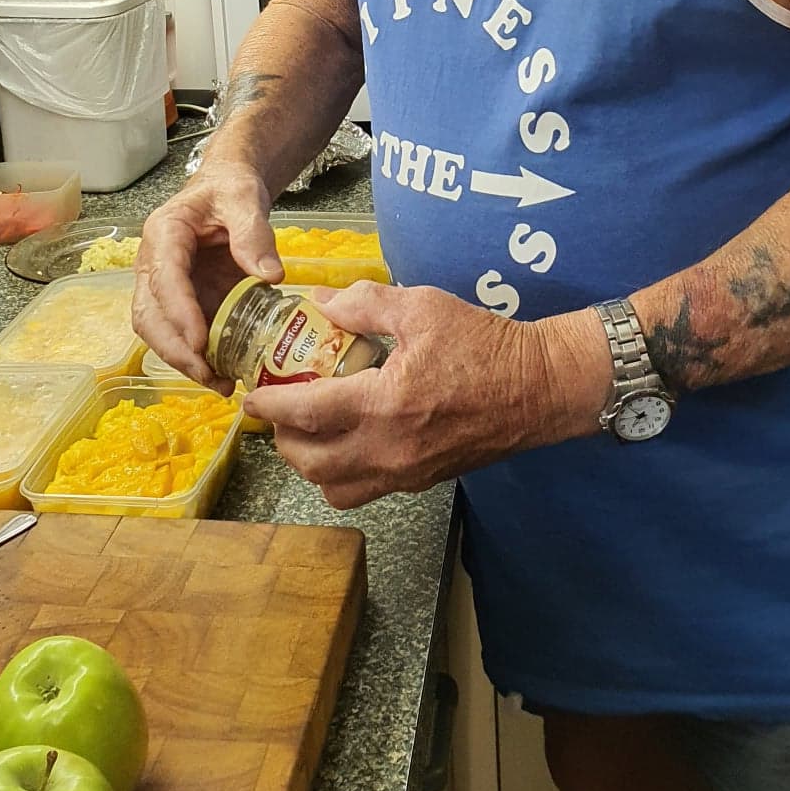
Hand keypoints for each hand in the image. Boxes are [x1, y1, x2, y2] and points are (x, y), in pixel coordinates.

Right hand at [132, 162, 282, 384]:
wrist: (226, 189)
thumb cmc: (229, 189)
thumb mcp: (244, 199)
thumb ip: (254, 233)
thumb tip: (270, 275)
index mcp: (164, 233)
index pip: (164, 277)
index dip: (179, 311)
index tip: (200, 341)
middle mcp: (154, 263)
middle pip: (149, 314)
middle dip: (175, 348)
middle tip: (209, 373)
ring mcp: (163, 286)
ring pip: (157, 331)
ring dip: (182, 360)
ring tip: (219, 382)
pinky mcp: (180, 303)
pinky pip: (179, 335)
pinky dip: (197, 357)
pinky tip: (223, 374)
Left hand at [241, 283, 610, 509]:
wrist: (541, 388)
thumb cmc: (485, 344)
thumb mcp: (423, 307)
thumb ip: (366, 303)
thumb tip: (322, 300)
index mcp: (384, 404)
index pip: (305, 414)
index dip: (268, 405)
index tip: (248, 394)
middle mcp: (389, 449)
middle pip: (310, 463)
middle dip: (282, 439)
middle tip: (277, 410)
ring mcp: (407, 473)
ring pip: (335, 488)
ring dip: (310, 464)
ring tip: (307, 431)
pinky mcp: (423, 481)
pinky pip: (366, 490)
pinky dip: (343, 473)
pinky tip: (347, 440)